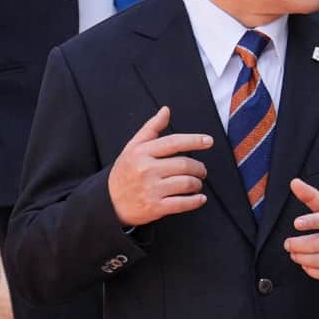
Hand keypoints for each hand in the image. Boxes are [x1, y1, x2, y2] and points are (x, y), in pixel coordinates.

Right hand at [107, 106, 212, 227]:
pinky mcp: (155, 208)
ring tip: (197, 184)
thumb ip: (151, 128)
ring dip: (197, 184)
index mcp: (142, 152)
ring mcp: (151, 189)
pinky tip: (200, 198)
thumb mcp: (133, 147)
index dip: (194, 140)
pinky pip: (182, 203)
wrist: (109, 202)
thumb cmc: (125, 172)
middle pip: (184, 164)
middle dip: (199, 167)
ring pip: (186, 183)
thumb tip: (166, 110)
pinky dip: (196, 201)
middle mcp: (146, 170)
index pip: (174, 142)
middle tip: (201, 170)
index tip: (208, 141)